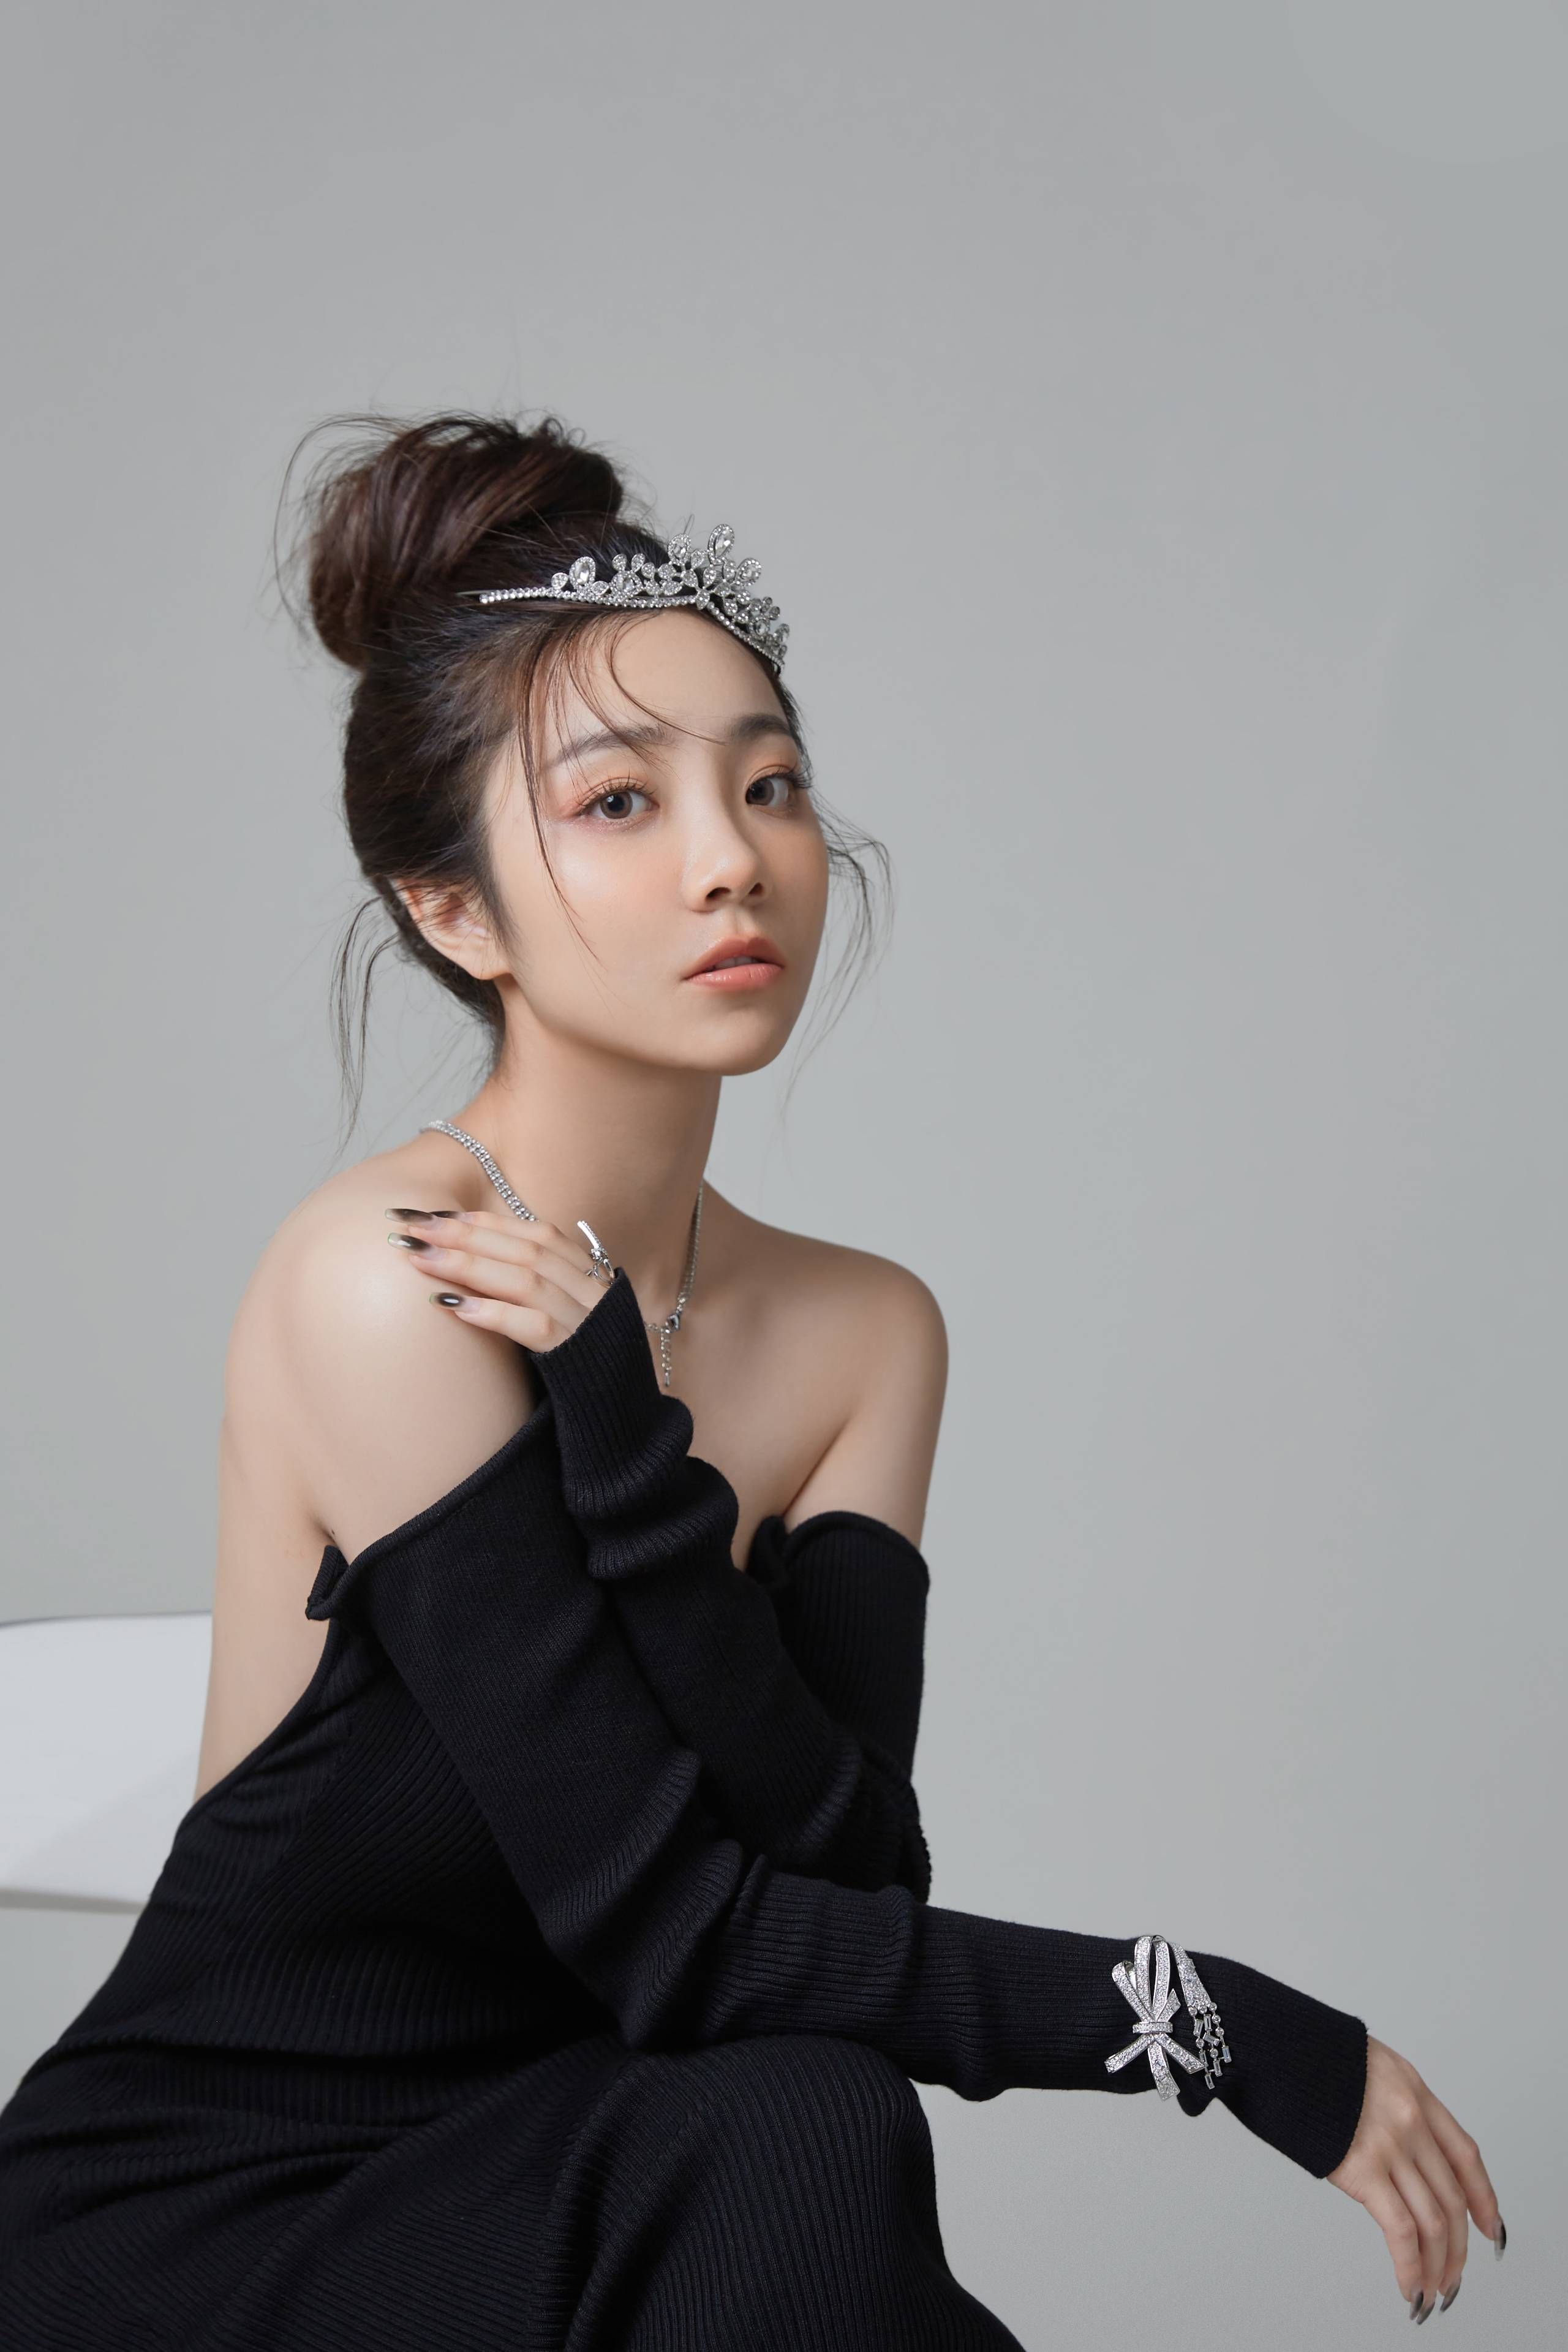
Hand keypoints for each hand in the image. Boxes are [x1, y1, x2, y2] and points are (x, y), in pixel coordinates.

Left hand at [386, 1206, 608, 1351]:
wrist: (624, 1421)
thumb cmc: (585, 1369)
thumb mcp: (571, 1318)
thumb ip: (539, 1290)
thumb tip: (480, 1264)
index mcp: (592, 1277)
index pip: (538, 1234)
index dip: (488, 1222)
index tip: (438, 1214)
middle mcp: (593, 1292)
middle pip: (526, 1250)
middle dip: (466, 1234)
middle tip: (412, 1228)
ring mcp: (589, 1323)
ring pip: (527, 1280)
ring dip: (469, 1265)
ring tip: (421, 1259)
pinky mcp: (578, 1358)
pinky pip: (535, 1327)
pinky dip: (494, 1312)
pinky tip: (453, 1305)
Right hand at [1326, 2034, 1502, 2317]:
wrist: (1275, 2044)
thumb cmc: (1309, 2056)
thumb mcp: (1369, 2067)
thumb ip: (1391, 2103)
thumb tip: (1393, 2142)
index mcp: (1416, 2092)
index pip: (1466, 2155)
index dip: (1484, 2198)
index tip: (1489, 2228)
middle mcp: (1413, 2121)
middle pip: (1452, 2198)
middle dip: (1458, 2249)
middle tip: (1453, 2279)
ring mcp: (1391, 2145)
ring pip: (1434, 2221)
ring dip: (1439, 2267)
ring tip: (1433, 2293)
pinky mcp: (1362, 2169)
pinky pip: (1402, 2230)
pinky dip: (1412, 2266)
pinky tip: (1410, 2287)